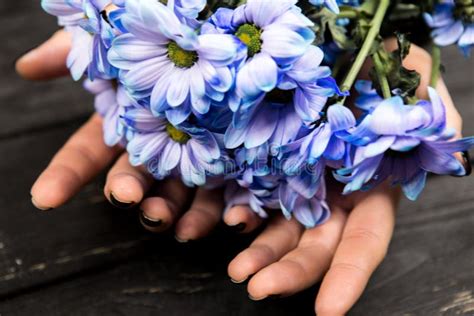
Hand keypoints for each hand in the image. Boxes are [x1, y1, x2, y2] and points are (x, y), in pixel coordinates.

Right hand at [16, 30, 263, 239]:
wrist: (222, 35)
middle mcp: (154, 146)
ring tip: (171, 222)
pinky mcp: (232, 162)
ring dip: (170, 210)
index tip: (44, 198)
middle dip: (126, 191)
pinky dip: (230, 212)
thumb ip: (74, 52)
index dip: (64, 176)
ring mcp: (191, 156)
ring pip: (176, 194)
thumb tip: (25, 67)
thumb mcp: (115, 38)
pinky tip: (233, 220)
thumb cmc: (162, 35)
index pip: (86, 155)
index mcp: (123, 124)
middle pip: (134, 179)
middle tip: (125, 197)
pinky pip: (228, 193)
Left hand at [225, 41, 466, 314]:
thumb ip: (432, 122)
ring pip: (280, 229)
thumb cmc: (383, 74)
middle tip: (258, 288)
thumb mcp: (415, 93)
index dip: (349, 277)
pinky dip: (236, 211)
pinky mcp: (269, 168)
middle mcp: (334, 196)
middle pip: (315, 246)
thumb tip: (446, 141)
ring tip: (237, 270)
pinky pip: (252, 195)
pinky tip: (221, 219)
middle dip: (290, 273)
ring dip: (259, 253)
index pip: (364, 242)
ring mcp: (299, 184)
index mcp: (372, 190)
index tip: (329, 311)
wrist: (344, 55)